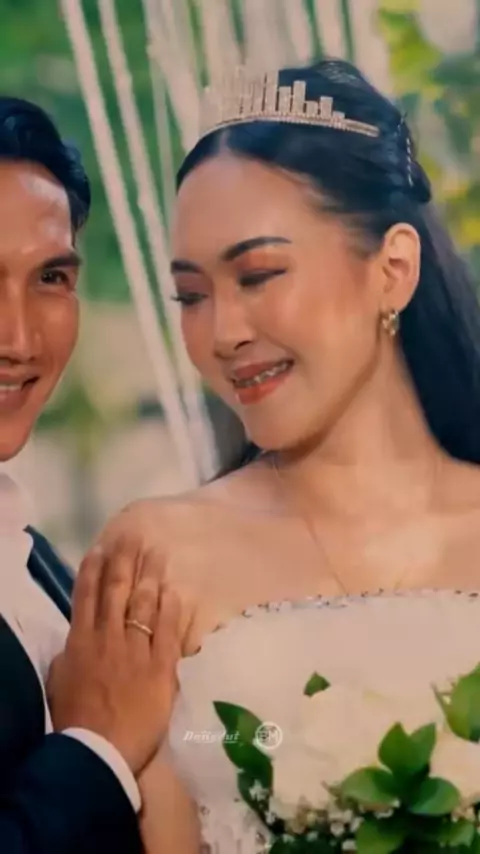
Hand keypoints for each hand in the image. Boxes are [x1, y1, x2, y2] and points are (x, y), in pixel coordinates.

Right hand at [47, 542, 180, 775]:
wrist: (100, 752)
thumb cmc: (76, 721)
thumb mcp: (61, 682)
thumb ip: (70, 657)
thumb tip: (76, 643)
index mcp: (81, 642)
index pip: (87, 597)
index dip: (94, 570)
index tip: (102, 549)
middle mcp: (109, 638)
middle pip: (117, 591)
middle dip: (125, 562)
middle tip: (134, 537)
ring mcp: (136, 650)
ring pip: (144, 604)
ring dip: (151, 576)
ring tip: (158, 552)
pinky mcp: (161, 667)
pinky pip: (169, 631)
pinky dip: (172, 609)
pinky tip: (176, 590)